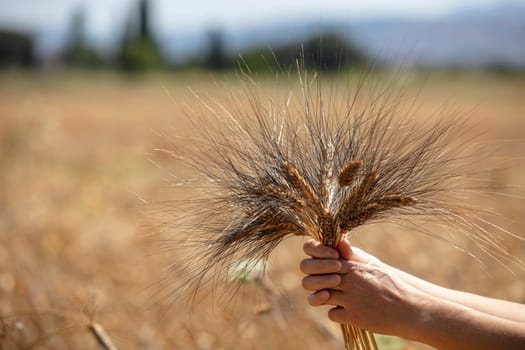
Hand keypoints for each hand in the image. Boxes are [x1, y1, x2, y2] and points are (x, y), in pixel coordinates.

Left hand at [300, 239, 423, 336]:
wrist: (410, 308)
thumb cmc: (391, 284)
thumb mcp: (372, 265)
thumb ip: (352, 256)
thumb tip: (339, 242)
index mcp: (351, 266)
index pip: (318, 259)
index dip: (316, 262)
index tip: (325, 266)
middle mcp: (347, 281)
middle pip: (310, 278)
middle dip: (313, 280)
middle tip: (324, 284)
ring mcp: (349, 299)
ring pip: (318, 297)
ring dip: (321, 297)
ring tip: (331, 297)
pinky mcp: (352, 317)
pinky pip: (332, 314)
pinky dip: (337, 314)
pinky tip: (346, 311)